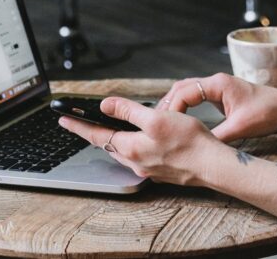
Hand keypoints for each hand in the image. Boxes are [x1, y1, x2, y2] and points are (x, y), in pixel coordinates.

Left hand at [57, 96, 226, 185]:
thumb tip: (106, 105)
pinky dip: (131, 146)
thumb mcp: (156, 118)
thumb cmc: (189, 141)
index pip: (97, 135)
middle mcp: (136, 162)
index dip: (79, 125)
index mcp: (131, 148)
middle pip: (108, 145)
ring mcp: (148, 169)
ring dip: (113, 140)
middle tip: (81, 123)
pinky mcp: (161, 171)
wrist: (212, 165)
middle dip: (94, 133)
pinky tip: (138, 141)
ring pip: (123, 151)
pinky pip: (138, 157)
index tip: (63, 119)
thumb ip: (128, 111)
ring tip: (106, 129)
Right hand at [156, 73, 276, 141]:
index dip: (171, 109)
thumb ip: (217, 137)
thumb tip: (196, 147)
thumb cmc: (269, 113)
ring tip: (163, 123)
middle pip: (181, 88)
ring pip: (188, 91)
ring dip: (175, 105)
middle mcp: (216, 81)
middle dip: (167, 105)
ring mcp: (219, 87)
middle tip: (156, 123)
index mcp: (218, 84)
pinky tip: (180, 120)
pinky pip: (197, 96)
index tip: (164, 125)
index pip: (184, 91)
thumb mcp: (241, 128)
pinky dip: (185, 106)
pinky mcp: (223, 95)